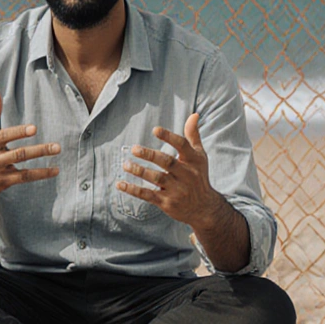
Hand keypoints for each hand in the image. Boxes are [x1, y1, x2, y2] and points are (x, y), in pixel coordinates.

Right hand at [0, 91, 60, 199]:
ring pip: (23, 165)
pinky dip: (40, 174)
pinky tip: (54, 170)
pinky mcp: (4, 182)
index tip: (34, 128)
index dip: (19, 132)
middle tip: (57, 147)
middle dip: (38, 150)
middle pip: (19, 154)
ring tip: (56, 152)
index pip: (5, 136)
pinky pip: (25, 177)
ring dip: (41, 161)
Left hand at [117, 113, 227, 227]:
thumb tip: (194, 114)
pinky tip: (120, 184)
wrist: (204, 208)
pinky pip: (148, 195)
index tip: (155, 130)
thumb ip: (193, 136)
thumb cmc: (199, 177)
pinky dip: (133, 190)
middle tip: (134, 149)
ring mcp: (177, 190)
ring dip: (139, 171)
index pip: (182, 146)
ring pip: (156, 179)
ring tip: (125, 164)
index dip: (169, 137)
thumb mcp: (199, 157)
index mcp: (194, 161)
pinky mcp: (167, 203)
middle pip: (167, 163)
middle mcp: (187, 175)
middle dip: (150, 155)